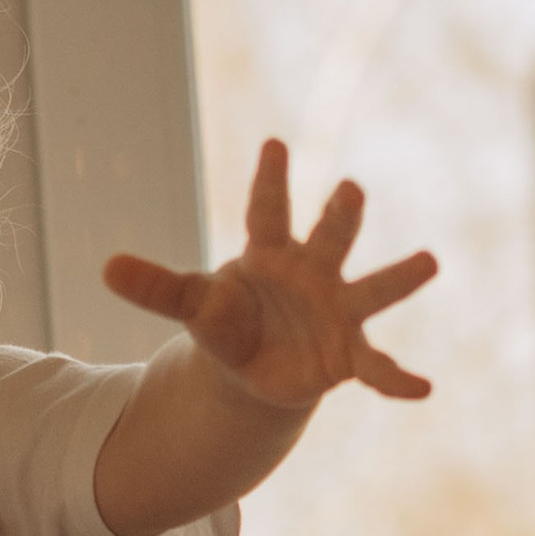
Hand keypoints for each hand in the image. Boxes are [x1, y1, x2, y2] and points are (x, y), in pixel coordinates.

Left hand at [103, 140, 436, 412]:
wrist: (260, 368)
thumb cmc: (231, 322)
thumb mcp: (193, 308)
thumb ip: (157, 288)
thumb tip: (105, 267)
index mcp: (270, 255)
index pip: (266, 213)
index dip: (269, 182)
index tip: (273, 145)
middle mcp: (313, 273)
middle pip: (327, 238)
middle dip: (339, 216)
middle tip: (349, 187)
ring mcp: (339, 311)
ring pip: (372, 290)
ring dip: (399, 277)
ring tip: (428, 261)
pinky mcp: (350, 354)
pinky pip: (377, 367)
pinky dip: (398, 379)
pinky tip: (422, 390)